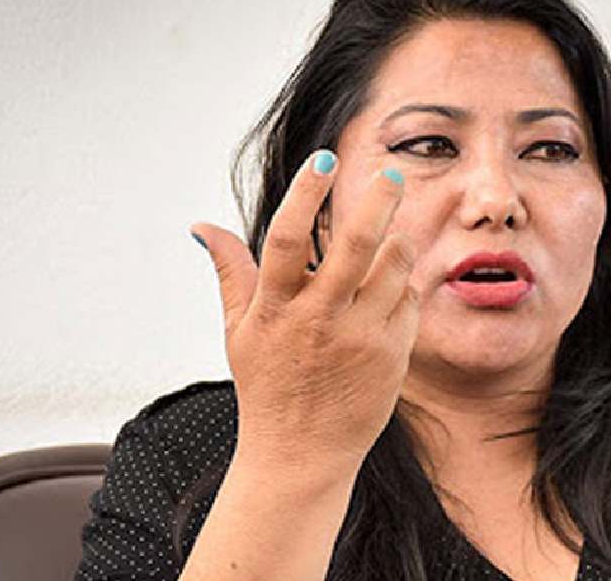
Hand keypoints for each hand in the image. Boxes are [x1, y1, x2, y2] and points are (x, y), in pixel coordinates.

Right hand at [190, 151, 418, 473]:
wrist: (302, 454)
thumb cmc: (268, 386)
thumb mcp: (239, 330)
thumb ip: (231, 272)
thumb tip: (202, 226)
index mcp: (275, 308)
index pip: (289, 238)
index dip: (306, 193)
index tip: (323, 157)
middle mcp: (319, 320)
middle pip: (355, 245)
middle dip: (378, 201)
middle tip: (393, 172)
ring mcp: (360, 337)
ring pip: (393, 267)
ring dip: (397, 242)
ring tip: (391, 236)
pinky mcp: (393, 354)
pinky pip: (408, 299)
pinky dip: (403, 286)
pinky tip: (389, 292)